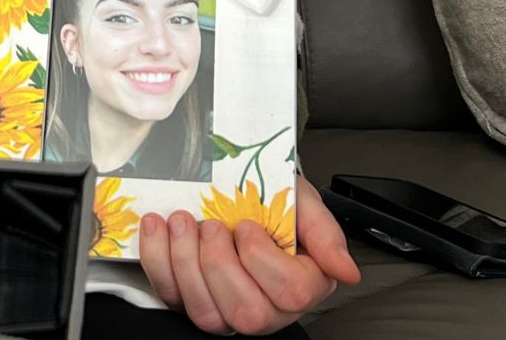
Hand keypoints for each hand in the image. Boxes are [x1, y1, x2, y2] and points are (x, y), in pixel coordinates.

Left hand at [138, 180, 361, 335]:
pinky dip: (159, 259)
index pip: (290, 293)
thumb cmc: (273, 201)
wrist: (237, 191)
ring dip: (186, 262)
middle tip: (213, 225)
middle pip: (247, 312)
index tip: (247, 226)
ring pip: (207, 313)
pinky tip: (159, 228)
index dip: (262, 259)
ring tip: (183, 221)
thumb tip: (346, 271)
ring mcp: (227, 309)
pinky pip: (172, 296)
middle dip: (220, 263)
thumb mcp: (304, 204)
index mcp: (301, 286)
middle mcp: (267, 308)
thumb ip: (326, 234)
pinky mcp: (191, 300)